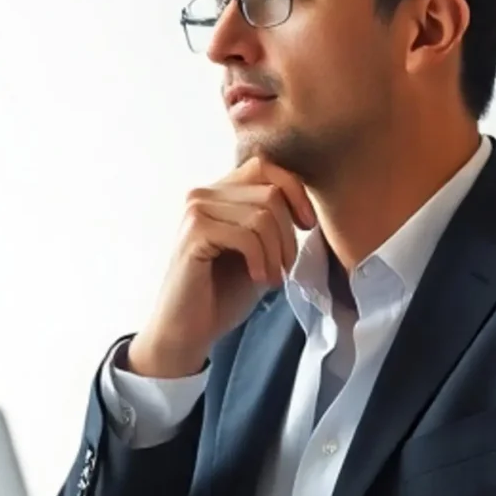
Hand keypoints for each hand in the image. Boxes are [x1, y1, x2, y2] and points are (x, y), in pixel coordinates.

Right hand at [127, 157, 316, 377]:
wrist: (188, 330)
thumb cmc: (223, 293)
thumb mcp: (259, 250)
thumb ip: (273, 221)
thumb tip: (305, 204)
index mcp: (218, 193)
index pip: (265, 166)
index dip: (295, 191)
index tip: (307, 226)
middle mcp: (203, 194)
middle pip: (270, 191)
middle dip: (289, 233)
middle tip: (286, 267)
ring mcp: (196, 210)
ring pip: (262, 214)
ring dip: (278, 251)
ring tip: (274, 277)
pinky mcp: (195, 232)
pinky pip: (247, 235)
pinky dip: (262, 260)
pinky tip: (259, 279)